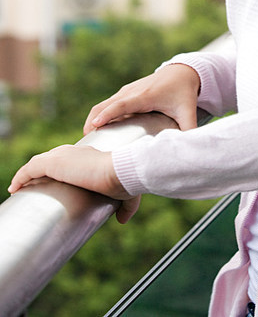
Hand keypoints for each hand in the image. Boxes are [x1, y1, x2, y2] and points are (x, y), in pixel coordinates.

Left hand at [8, 144, 140, 223]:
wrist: (120, 172)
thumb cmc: (126, 180)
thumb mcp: (126, 194)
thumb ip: (126, 208)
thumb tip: (122, 221)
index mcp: (89, 156)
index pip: (69, 160)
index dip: (59, 171)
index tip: (54, 185)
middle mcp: (75, 152)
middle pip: (51, 160)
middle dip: (41, 173)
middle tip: (34, 188)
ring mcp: (63, 156)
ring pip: (38, 163)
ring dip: (27, 176)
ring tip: (19, 189)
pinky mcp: (54, 163)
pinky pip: (30, 169)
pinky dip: (21, 177)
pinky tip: (14, 187)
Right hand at [83, 63, 200, 134]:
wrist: (182, 71)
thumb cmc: (184, 92)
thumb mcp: (188, 111)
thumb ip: (189, 129)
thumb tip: (189, 148)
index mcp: (145, 97)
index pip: (121, 106)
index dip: (107, 115)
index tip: (95, 126)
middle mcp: (132, 92)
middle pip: (105, 105)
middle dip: (92, 121)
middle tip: (84, 143)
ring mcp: (127, 90)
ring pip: (103, 104)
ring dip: (93, 119)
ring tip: (88, 140)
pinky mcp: (126, 92)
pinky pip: (108, 103)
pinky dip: (99, 114)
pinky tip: (98, 129)